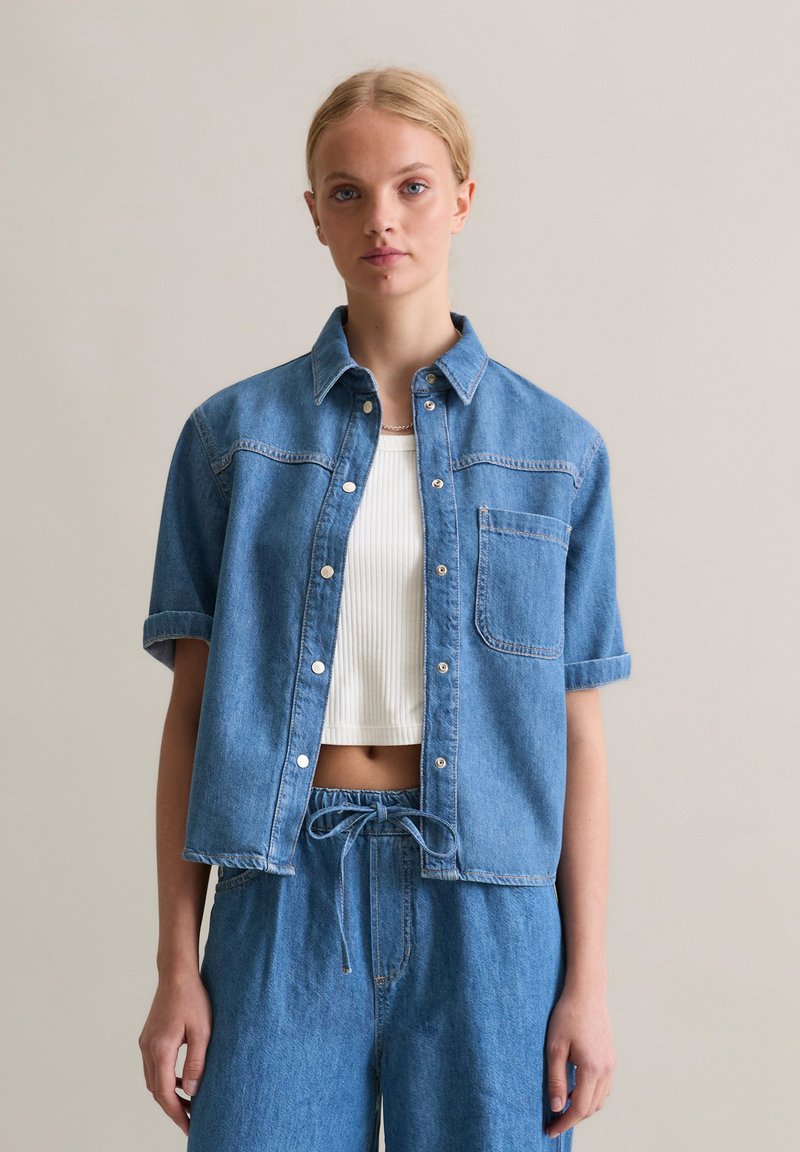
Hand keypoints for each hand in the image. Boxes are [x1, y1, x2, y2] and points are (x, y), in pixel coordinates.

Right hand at [138, 970, 212, 1134]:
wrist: (176, 974)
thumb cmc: (193, 998)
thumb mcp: (202, 1031)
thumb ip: (196, 1063)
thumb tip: (192, 1093)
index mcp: (160, 1049)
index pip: (165, 1093)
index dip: (177, 1113)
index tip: (189, 1127)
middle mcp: (148, 1049)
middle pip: (156, 1091)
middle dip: (172, 1109)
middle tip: (191, 1121)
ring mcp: (145, 1043)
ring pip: (152, 1081)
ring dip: (168, 1095)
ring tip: (189, 1104)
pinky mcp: (147, 1038)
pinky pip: (153, 1068)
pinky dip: (165, 1080)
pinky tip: (181, 1081)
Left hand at [544, 984, 615, 1139]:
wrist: (587, 993)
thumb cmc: (568, 1016)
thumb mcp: (555, 1048)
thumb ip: (556, 1080)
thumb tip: (557, 1107)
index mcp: (592, 1069)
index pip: (580, 1108)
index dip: (565, 1123)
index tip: (550, 1130)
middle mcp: (606, 1070)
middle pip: (591, 1108)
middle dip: (573, 1118)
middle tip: (553, 1120)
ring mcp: (611, 1065)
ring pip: (600, 1100)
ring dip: (583, 1107)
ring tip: (563, 1104)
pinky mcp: (611, 1059)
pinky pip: (604, 1088)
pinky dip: (591, 1095)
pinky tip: (576, 1089)